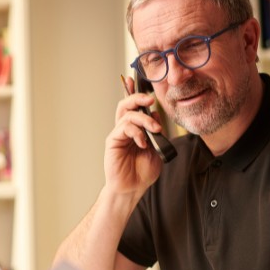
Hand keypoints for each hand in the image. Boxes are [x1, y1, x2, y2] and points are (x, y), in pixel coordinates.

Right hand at [105, 75, 164, 195]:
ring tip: (155, 130)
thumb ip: (155, 132)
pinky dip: (137, 132)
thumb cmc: (142, 172)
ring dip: (144, 119)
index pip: (134, 107)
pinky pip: (124, 128)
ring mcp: (118, 134)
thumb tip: (155, 115)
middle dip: (137, 97)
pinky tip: (143, 143)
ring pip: (127, 114)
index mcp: (135, 129)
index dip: (133, 92)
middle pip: (126, 105)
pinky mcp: (113, 141)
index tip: (136, 80)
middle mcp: (125, 129)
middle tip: (150, 99)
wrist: (132, 189)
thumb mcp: (156, 149)